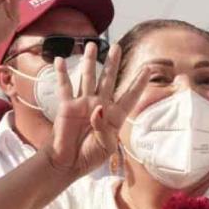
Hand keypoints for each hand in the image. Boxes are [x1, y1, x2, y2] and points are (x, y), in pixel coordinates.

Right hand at [45, 42, 148, 177]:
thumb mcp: (105, 146)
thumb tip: (97, 108)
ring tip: (92, 45)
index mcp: (114, 116)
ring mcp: (83, 103)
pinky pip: (65, 86)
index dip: (138, 83)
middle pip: (108, 79)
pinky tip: (60, 60)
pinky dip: (62, 73)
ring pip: (88, 77)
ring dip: (90, 61)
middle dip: (113, 63)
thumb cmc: (89, 157)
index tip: (148, 68)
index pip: (130, 96)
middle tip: (117, 47)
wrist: (67, 164)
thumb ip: (104, 128)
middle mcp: (100, 105)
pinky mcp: (67, 106)